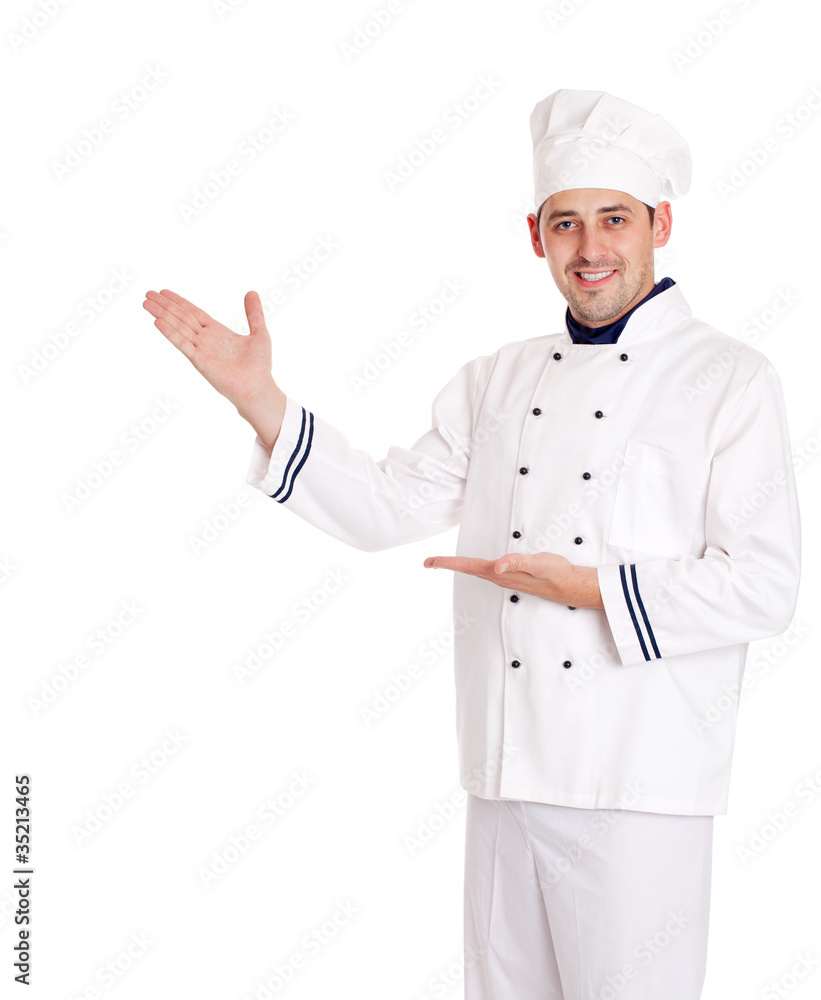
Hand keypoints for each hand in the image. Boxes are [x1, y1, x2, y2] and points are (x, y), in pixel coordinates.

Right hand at [143, 287, 285, 450]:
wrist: (258, 388)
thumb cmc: (260, 366)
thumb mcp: (259, 333)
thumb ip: (254, 313)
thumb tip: (251, 292)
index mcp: (218, 332)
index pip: (193, 312)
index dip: (179, 302)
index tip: (164, 292)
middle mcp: (206, 340)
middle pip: (181, 317)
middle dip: (165, 305)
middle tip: (148, 293)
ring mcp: (201, 350)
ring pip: (178, 327)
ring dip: (162, 314)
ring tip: (146, 303)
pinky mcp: (200, 361)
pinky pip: (182, 343)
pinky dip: (170, 332)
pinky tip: (157, 322)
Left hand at [423, 551, 602, 608]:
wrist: (571, 586)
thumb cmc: (556, 573)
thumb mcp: (539, 564)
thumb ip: (518, 562)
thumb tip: (497, 566)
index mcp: (501, 573)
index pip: (468, 566)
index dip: (448, 563)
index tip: (429, 562)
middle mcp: (500, 577)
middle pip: (468, 569)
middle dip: (448, 565)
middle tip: (428, 562)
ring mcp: (506, 577)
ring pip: (476, 570)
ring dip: (460, 566)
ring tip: (444, 563)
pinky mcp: (513, 576)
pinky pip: (487, 571)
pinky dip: (475, 567)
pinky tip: (475, 565)